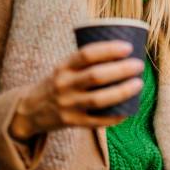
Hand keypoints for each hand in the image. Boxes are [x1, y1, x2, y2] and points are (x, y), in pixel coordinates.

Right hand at [9, 41, 143, 140]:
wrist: (30, 110)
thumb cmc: (58, 83)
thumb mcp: (64, 68)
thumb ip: (87, 62)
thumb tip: (126, 52)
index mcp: (63, 67)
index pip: (86, 54)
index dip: (109, 50)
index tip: (128, 47)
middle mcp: (64, 85)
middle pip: (96, 76)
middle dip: (121, 70)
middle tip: (139, 65)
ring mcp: (67, 105)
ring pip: (98, 100)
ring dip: (121, 92)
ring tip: (138, 84)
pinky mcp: (72, 123)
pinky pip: (97, 121)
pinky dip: (115, 117)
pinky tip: (129, 110)